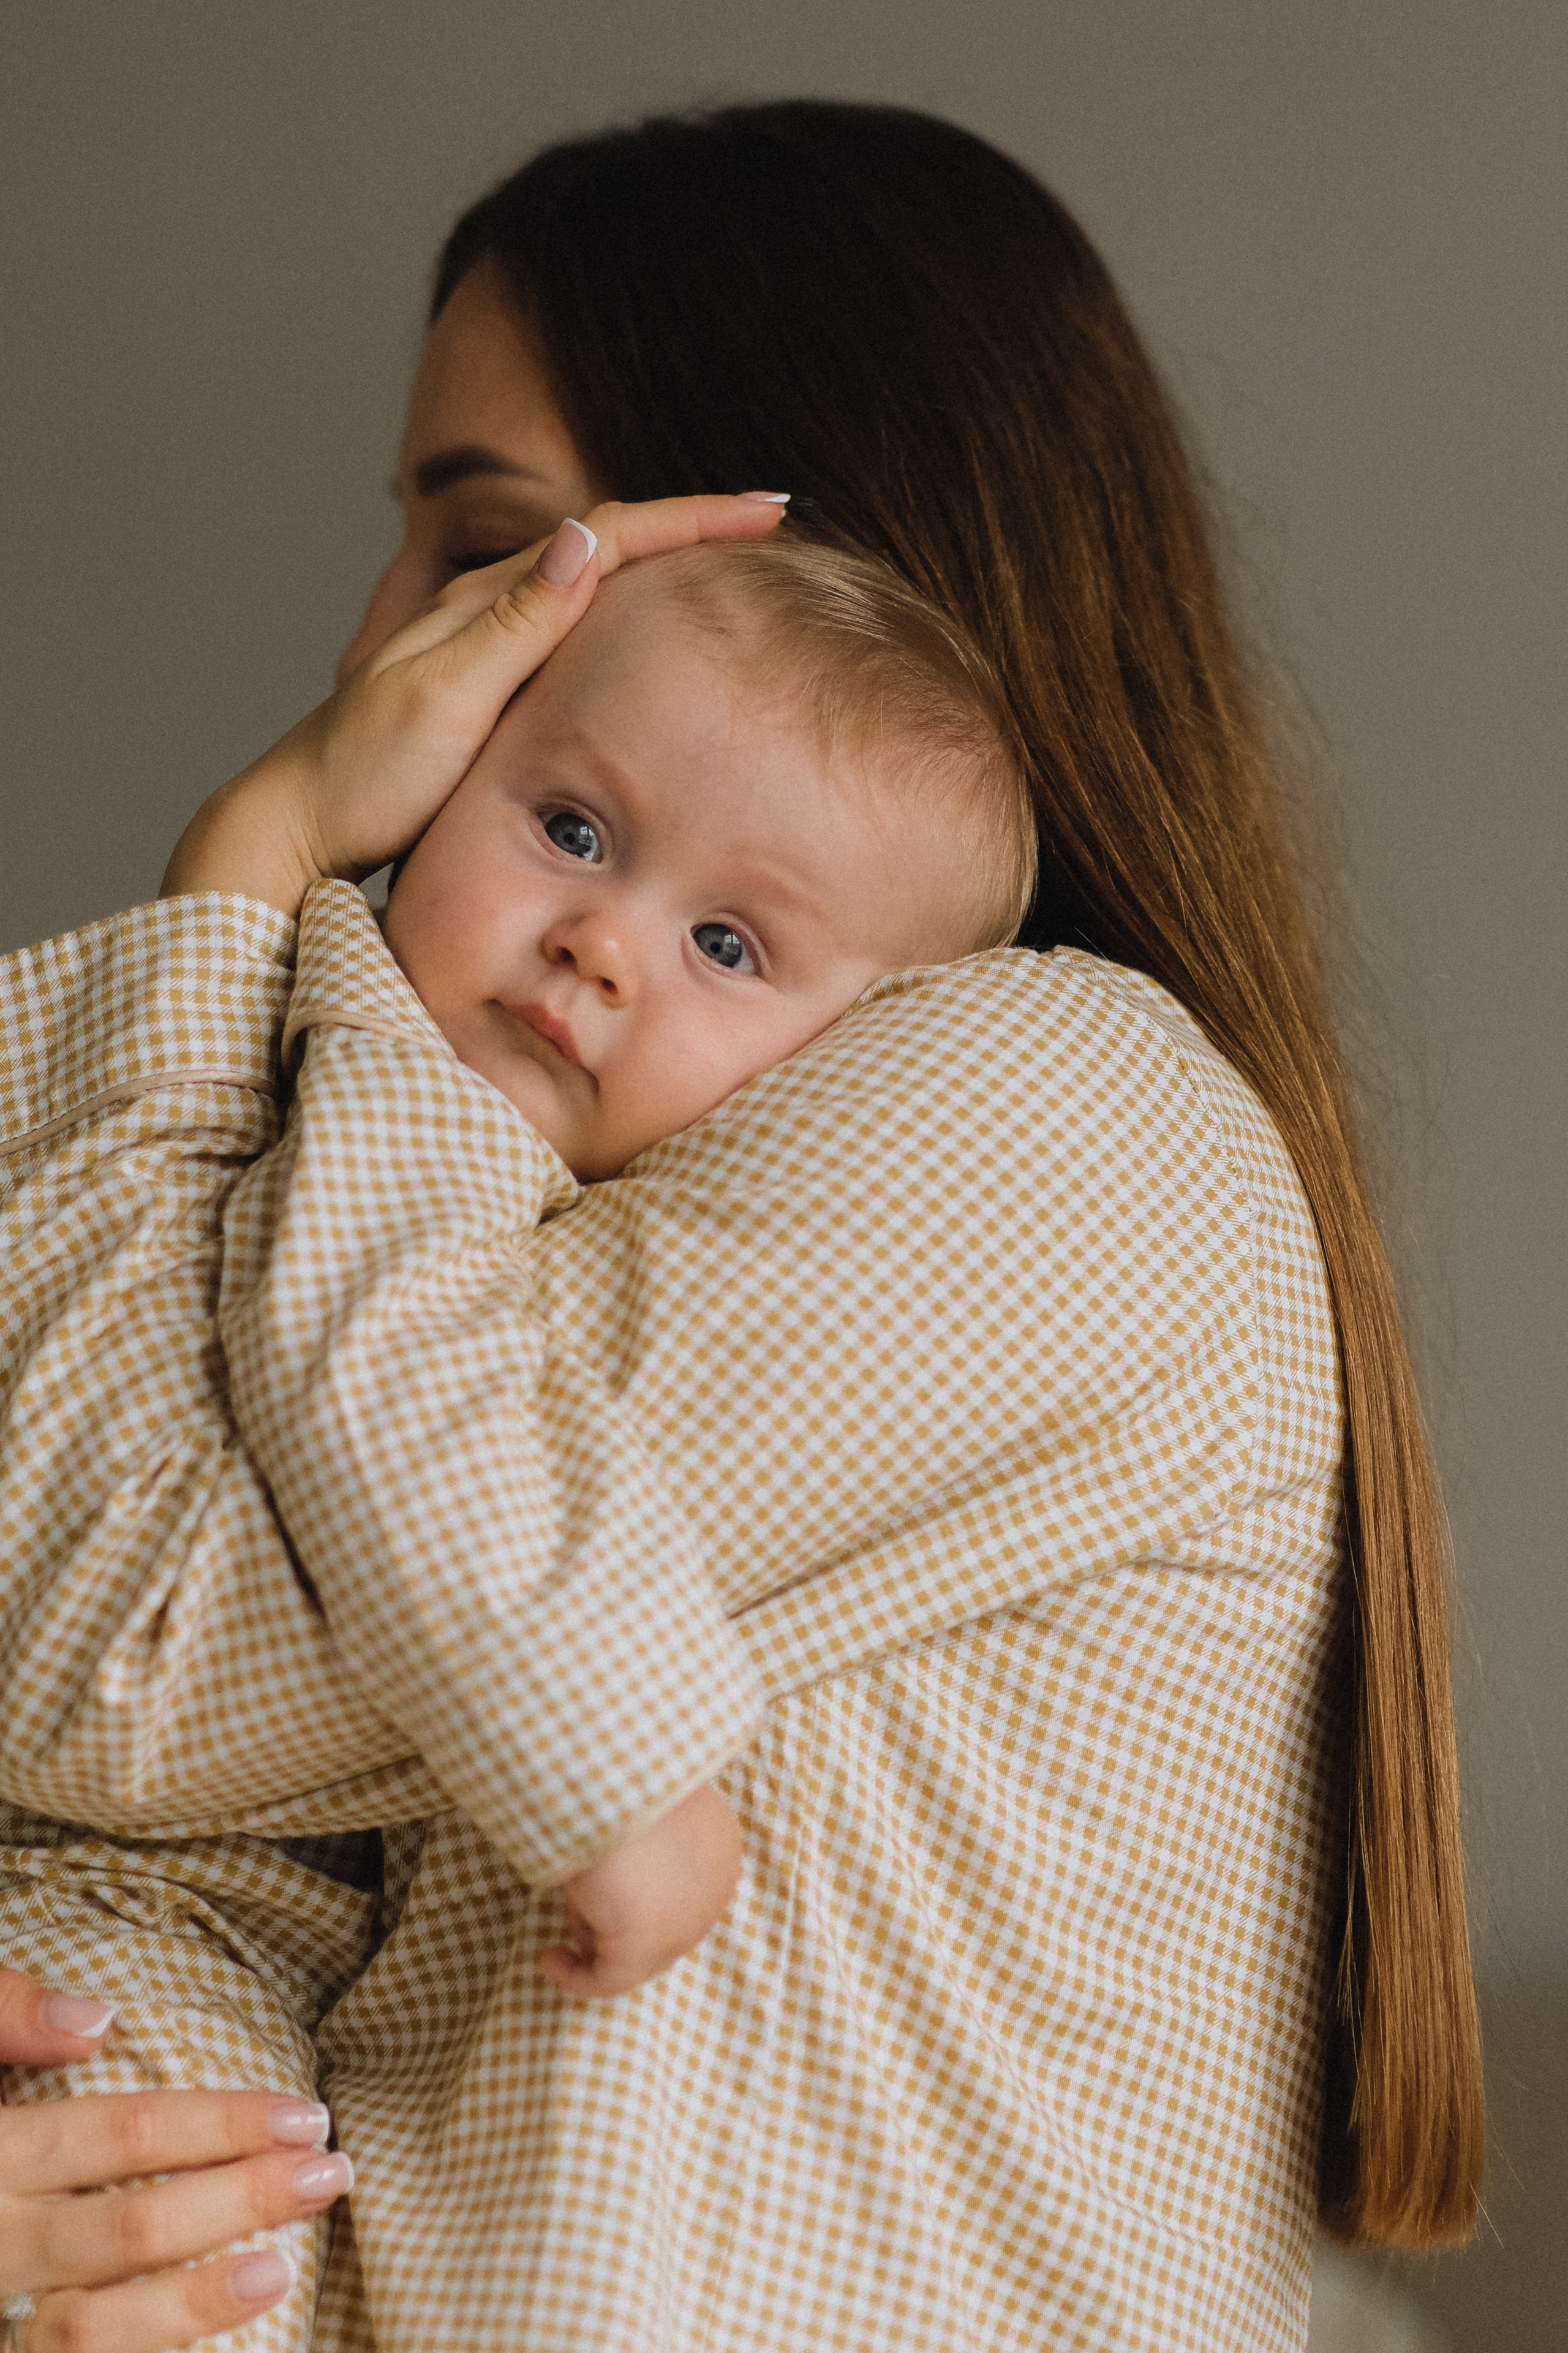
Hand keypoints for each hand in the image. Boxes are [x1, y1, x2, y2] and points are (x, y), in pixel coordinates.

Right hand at [0, 1967, 349, 2352]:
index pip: (119, 2136)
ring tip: (280, 2268)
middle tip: (331, 2173)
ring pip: (89, 2328)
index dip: (220, 2123)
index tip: (307, 2111)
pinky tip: (208, 2335)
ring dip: (194, 2302)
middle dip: (239, 2201)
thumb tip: (96, 2022)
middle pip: (124, 2229)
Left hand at [161, 492, 788, 918]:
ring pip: (590, 584)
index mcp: (485, 602)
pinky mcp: (484, 689)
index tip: (772, 508)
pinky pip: (571, 631)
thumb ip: (514, 624)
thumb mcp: (443, 699)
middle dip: (692, 525)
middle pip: (607, 544)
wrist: (296, 825)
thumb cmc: (364, 777)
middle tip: (772, 522)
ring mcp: (484, 648)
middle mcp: (486, 611)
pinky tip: (647, 635)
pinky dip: (625, 614)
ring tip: (731, 563)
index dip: (694, 518)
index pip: (609, 536)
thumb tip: (581, 538)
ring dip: (664, 564)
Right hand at [539, 1782, 743, 1998]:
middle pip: (659, 1924)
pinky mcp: (645, 1945)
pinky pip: (605, 1979)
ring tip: (570, 1885)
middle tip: (578, 1902)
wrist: (601, 1767)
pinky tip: (548, 1958)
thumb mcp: (638, 1803)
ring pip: (629, 1949)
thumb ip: (647, 1842)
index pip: (681, 1891)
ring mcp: (686, 1921)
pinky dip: (574, 1975)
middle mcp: (716, 1888)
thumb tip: (619, 1884)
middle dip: (615, 1918)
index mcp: (720, 1845)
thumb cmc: (612, 1771)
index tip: (601, 1893)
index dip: (638, 1898)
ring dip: (591, 1925)